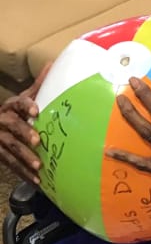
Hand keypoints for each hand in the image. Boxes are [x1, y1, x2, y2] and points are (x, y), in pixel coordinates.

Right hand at [0, 63, 51, 183]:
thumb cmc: (13, 112)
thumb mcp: (24, 98)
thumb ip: (39, 85)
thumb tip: (53, 63)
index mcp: (11, 106)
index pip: (18, 102)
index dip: (26, 106)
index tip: (36, 111)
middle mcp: (1, 120)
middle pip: (11, 126)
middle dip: (24, 133)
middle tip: (37, 142)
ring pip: (8, 148)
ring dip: (24, 158)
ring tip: (38, 167)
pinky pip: (8, 163)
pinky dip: (22, 172)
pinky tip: (35, 180)